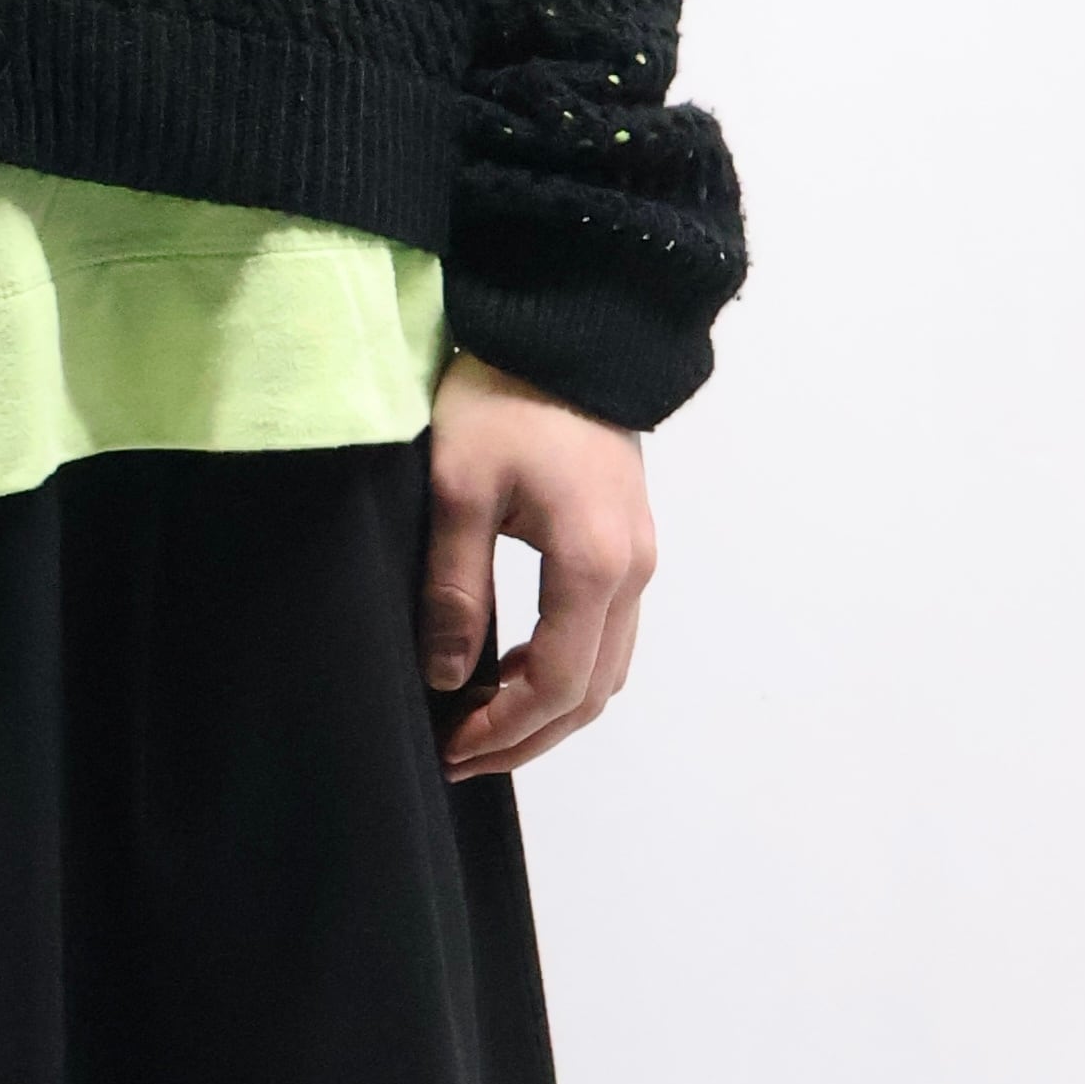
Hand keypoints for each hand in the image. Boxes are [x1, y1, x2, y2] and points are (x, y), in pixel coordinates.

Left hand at [421, 356, 655, 781]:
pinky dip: (560, 670)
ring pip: (605, 670)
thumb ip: (454, 590)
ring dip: (545, 709)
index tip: (447, 748)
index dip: (502, 732)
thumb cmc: (503, 395)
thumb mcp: (458, 490)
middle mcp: (632, 571)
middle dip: (525, 737)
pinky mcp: (628, 542)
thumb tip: (445, 676)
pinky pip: (605, 635)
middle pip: (591, 694)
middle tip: (456, 755)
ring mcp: (639, 558)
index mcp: (594, 564)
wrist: (565, 328)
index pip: (556, 685)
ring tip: (475, 723)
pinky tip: (505, 670)